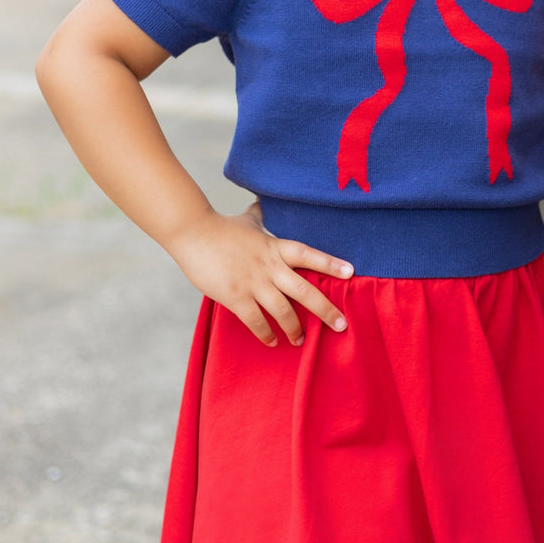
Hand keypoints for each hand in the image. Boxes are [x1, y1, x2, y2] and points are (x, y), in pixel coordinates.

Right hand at [168, 201, 353, 346]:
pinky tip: (272, 341)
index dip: (331, 263)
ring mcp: (253, 283)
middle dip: (326, 310)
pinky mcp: (235, 296)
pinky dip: (266, 334)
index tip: (352, 272)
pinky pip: (256, 321)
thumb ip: (260, 215)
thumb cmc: (220, 226)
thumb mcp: (248, 219)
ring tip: (300, 341)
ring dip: (295, 329)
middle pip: (305, 291)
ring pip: (283, 311)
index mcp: (275, 247)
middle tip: (341, 325)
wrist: (192, 232)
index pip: (309, 255)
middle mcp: (270, 266)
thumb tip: (262, 201)